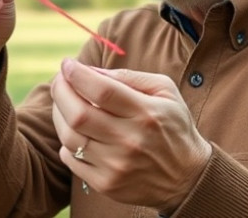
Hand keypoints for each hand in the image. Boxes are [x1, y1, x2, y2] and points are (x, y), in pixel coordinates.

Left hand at [51, 59, 210, 212]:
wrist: (188, 178)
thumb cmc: (172, 127)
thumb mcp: (164, 92)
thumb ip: (128, 76)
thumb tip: (90, 70)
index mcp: (146, 113)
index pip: (101, 90)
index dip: (77, 74)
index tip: (67, 64)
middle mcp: (130, 141)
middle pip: (78, 114)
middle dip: (60, 91)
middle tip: (60, 80)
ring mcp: (116, 165)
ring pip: (69, 136)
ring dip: (59, 115)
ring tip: (64, 103)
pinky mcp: (106, 184)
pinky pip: (70, 159)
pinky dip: (65, 142)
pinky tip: (76, 132)